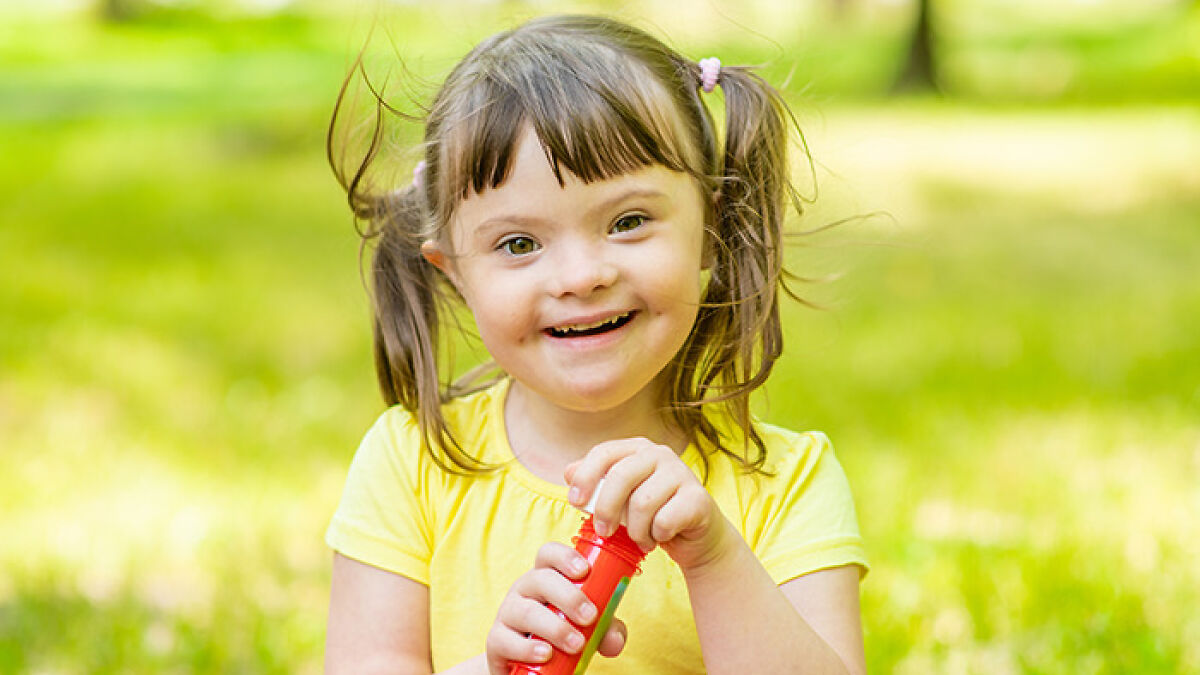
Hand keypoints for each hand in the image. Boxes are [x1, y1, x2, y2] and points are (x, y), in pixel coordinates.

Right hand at [485, 542, 627, 674]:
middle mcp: (524, 589)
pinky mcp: (496, 640)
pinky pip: (506, 640)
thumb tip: (614, 638)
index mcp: (547, 577)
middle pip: (541, 580)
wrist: (530, 666)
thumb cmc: (562, 636)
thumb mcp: (587, 629)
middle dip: (569, 597)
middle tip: (590, 617)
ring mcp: (507, 613)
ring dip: (554, 628)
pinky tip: (546, 654)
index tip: (585, 571)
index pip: (549, 554)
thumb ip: (605, 629)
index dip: (565, 557)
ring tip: (576, 644)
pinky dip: (527, 648)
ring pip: (526, 611)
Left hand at [564, 438, 736, 572]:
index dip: (585, 477)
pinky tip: (660, 538)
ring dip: (636, 530)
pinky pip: (665, 520)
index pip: (604, 452)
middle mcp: (660, 454)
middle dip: (606, 509)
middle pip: (621, 476)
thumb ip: (596, 484)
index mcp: (637, 448)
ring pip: (643, 502)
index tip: (574, 503)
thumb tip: (568, 472)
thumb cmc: (651, 515)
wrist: (695, 538)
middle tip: (604, 532)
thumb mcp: (619, 499)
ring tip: (640, 539)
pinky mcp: (699, 498)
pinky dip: (657, 536)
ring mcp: (682, 473)